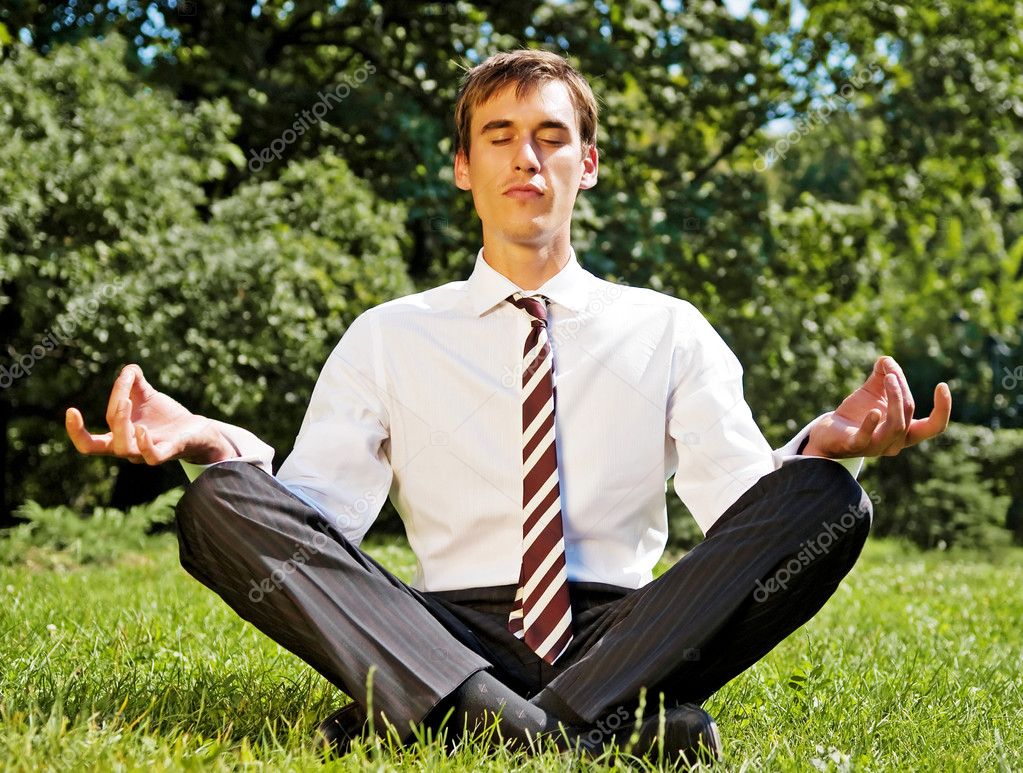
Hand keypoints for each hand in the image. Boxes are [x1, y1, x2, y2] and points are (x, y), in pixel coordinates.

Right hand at [66, 364, 236, 465]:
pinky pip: (152, 456)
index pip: (89, 444)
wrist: (196, 429)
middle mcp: (129, 449)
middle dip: (110, 418)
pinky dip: (144, 444)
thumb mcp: (146, 394)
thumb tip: (126, 371)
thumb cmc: (165, 415)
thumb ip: (132, 380)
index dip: (76, 432)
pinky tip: (142, 428)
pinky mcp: (170, 451)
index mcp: (118, 438)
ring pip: (125, 449)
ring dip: (121, 424)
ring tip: (127, 402)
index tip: (71, 410)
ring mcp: (148, 452)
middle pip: (105, 445)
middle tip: (122, 398)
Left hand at [803, 356, 951, 458]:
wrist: (827, 432)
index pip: (934, 427)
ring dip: (895, 399)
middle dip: (902, 390)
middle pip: (908, 414)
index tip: (942, 385)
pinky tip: (873, 411)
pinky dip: (871, 424)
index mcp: (905, 432)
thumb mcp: (872, 391)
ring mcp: (876, 447)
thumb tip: (887, 360)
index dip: (943, 409)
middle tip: (892, 372)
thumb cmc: (855, 413)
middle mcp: (894, 443)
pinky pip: (866, 438)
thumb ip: (883, 375)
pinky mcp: (854, 446)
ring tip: (888, 379)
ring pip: (897, 426)